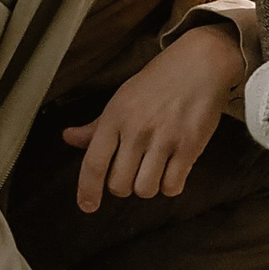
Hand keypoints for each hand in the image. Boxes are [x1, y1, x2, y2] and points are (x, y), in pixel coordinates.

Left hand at [61, 22, 241, 212]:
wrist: (200, 64)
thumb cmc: (158, 82)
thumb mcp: (121, 99)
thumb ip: (96, 126)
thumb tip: (68, 138)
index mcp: (115, 116)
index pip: (94, 163)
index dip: (88, 190)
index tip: (87, 206)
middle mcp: (137, 129)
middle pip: (119, 184)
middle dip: (123, 186)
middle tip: (132, 171)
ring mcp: (164, 139)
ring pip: (145, 189)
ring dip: (148, 186)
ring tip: (153, 169)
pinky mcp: (190, 146)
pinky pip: (173, 186)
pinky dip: (171, 185)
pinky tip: (172, 170)